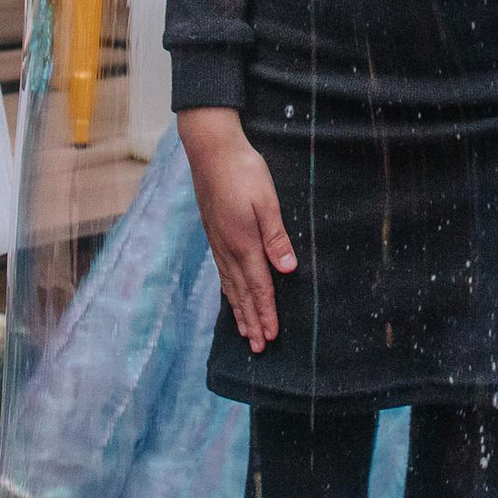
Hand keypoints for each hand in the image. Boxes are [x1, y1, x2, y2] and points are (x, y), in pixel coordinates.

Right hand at [179, 108, 295, 351]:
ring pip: (230, 286)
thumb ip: (276, 236)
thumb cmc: (243, 170)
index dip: (266, 313)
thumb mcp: (267, 200)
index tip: (271, 337)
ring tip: (244, 332)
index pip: (259, 287)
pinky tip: (230, 296)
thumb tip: (287, 269)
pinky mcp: (214, 235)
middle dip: (252, 321)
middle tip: (258, 348)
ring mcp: (218, 243)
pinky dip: (228, 292)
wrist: (210, 149)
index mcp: (244, 243)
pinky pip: (222, 272)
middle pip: (242, 293)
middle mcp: (228, 249)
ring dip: (239, 311)